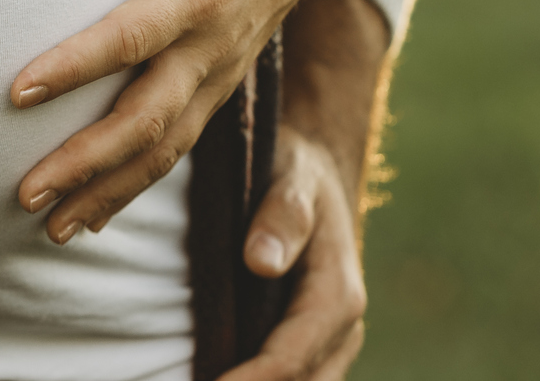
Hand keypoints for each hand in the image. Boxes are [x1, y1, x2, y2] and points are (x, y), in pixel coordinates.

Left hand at [9, 0, 355, 241]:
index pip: (133, 37)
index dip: (78, 64)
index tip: (18, 89)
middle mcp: (214, 45)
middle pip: (149, 117)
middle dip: (87, 160)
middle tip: (26, 189)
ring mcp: (219, 75)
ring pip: (164, 148)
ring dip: (107, 190)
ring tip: (49, 225)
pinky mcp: (216, 89)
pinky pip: (175, 148)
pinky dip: (134, 186)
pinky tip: (89, 217)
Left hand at [226, 125, 367, 380]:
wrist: (317, 183)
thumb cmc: (299, 178)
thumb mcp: (294, 179)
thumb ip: (282, 217)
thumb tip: (260, 261)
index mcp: (338, 296)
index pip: (290, 359)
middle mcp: (341, 331)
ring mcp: (329, 345)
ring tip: (198, 378)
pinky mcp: (312, 350)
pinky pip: (292, 378)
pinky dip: (258, 379)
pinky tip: (213, 374)